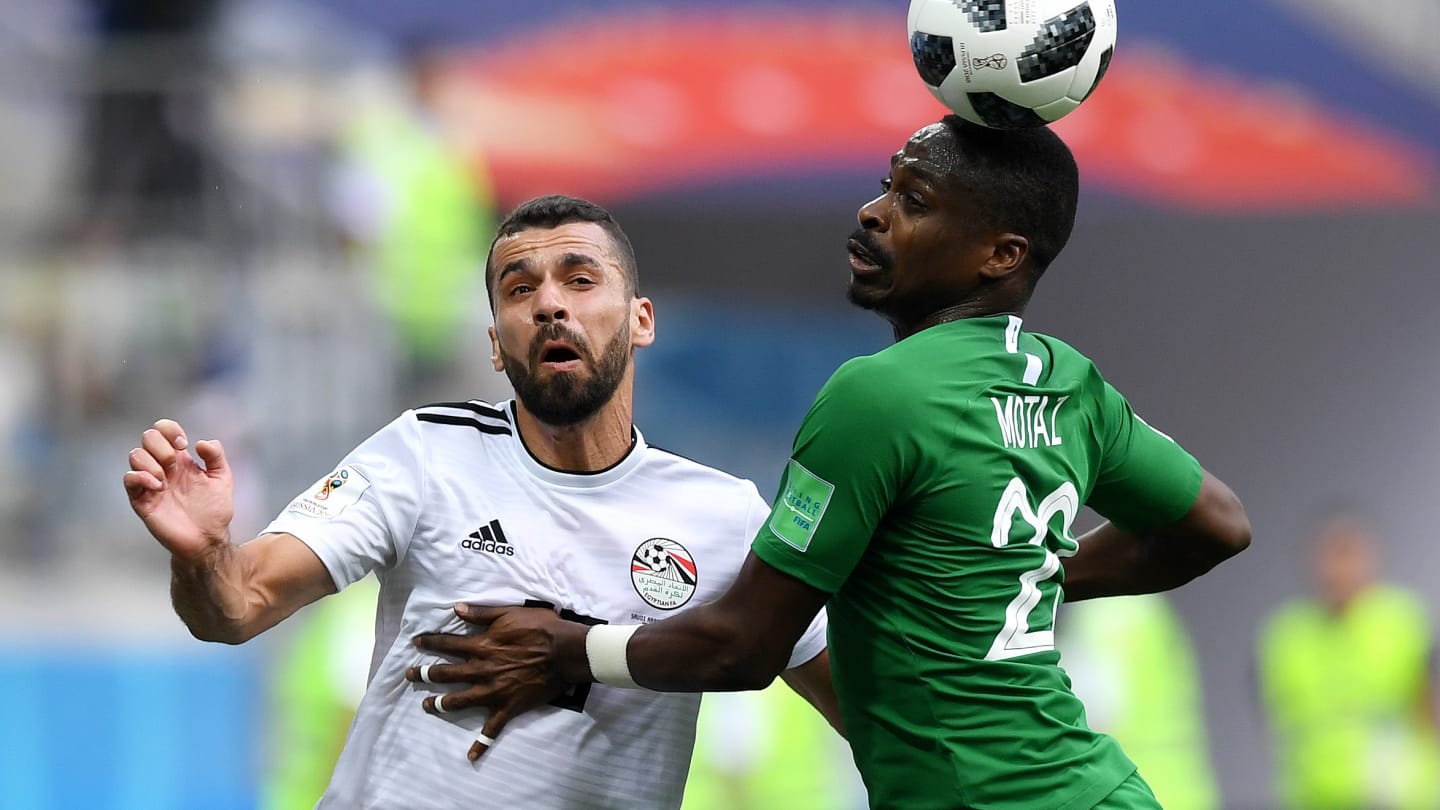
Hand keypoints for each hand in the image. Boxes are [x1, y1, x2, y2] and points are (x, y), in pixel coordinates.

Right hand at [123, 419, 233, 560]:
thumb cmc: (214, 510)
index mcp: (181, 460)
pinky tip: (158, 487)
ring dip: (151, 462)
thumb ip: (216, 456)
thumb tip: (201, 442)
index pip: (164, 430)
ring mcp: (151, 483)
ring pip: (135, 454)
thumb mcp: (222, 478)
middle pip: (148, 437)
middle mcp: (163, 467)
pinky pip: (129, 479)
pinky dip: (140, 477)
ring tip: (165, 480)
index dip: (169, 429)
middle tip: (175, 465)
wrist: (207, 539)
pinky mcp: (142, 500)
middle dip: (161, 446)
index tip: (183, 443)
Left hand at [407, 604, 589, 760]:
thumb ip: (481, 613)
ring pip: (459, 701)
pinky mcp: (508, 708)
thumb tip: (456, 609)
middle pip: (446, 674)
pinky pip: (492, 729)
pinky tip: (471, 755)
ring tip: (426, 705)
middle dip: (424, 674)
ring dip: (439, 704)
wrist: (565, 653)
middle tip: (409, 674)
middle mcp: (482, 670)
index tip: (416, 642)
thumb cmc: (540, 628)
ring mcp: (493, 692)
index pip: (448, 644)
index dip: (430, 642)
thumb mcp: (509, 613)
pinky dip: (482, 743)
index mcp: (482, 647)